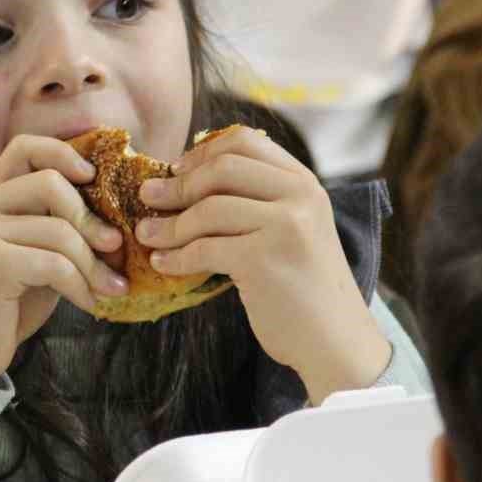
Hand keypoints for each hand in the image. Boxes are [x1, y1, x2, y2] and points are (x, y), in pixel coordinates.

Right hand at [0, 136, 126, 380]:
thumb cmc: (4, 306)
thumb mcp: (35, 257)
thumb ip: (57, 230)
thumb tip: (116, 220)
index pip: (24, 147)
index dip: (64, 152)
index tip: (94, 178)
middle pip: (50, 183)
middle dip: (90, 218)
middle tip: (115, 247)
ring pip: (59, 229)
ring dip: (94, 264)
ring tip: (111, 288)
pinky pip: (55, 263)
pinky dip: (81, 286)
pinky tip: (91, 305)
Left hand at [135, 127, 390, 402]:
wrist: (335, 340)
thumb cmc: (303, 287)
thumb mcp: (293, 229)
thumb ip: (259, 200)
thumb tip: (187, 178)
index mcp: (304, 182)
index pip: (244, 142)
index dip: (202, 151)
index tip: (175, 168)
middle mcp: (299, 196)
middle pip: (221, 169)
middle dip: (177, 184)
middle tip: (147, 197)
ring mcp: (285, 226)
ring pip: (207, 210)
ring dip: (168, 224)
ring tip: (145, 234)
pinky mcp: (265, 260)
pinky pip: (204, 249)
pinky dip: (176, 256)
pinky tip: (163, 263)